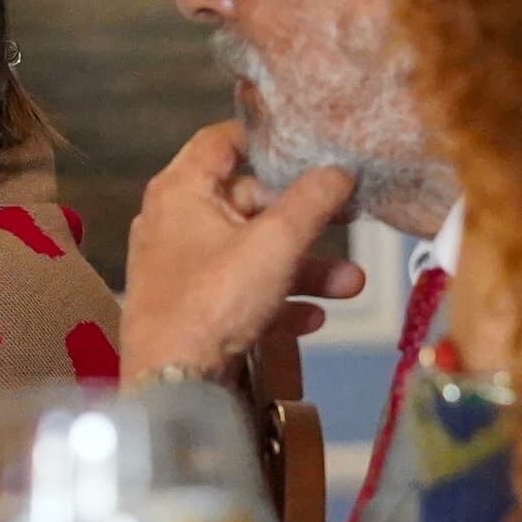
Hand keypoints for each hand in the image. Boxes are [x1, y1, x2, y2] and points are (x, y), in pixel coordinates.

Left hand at [120, 122, 364, 379]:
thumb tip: (341, 168)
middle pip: (247, 201)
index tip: (311, 144)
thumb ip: (312, 201)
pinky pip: (238, 291)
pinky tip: (313, 319)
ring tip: (350, 285)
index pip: (222, 140)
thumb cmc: (215, 300)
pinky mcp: (190, 307)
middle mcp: (175, 221)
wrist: (171, 385)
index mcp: (181, 190)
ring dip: (302, 268)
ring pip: (250, 253)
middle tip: (349, 222)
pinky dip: (275, 301)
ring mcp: (181, 267)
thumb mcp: (275, 243)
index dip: (267, 137)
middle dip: (304, 220)